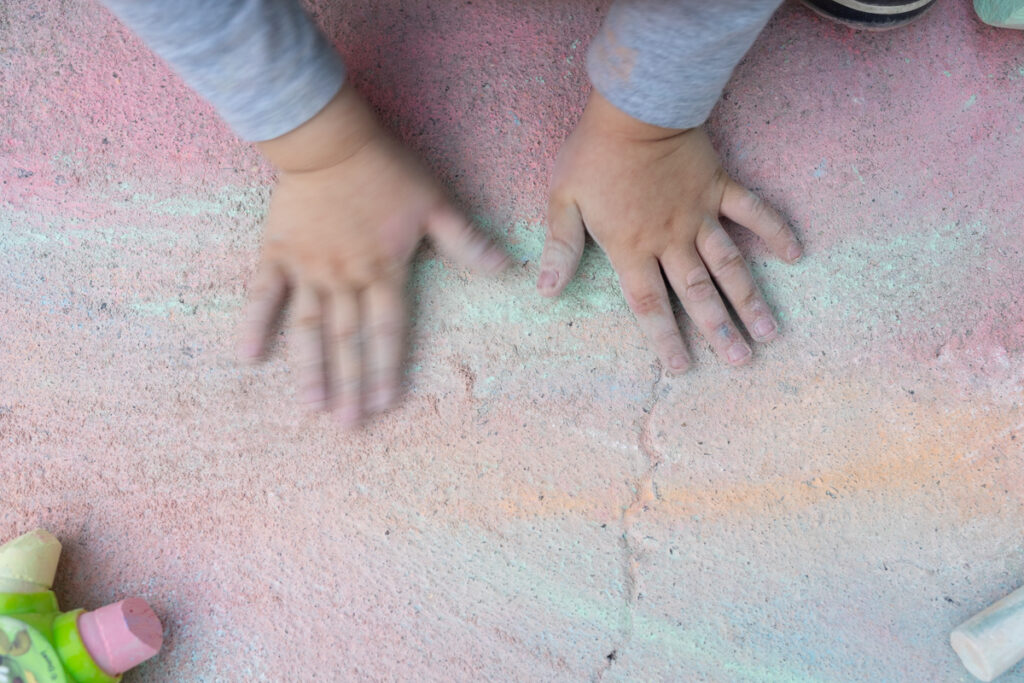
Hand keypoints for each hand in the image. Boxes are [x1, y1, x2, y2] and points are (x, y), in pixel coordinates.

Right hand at [238, 83, 507, 425]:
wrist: (330, 141)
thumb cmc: (387, 171)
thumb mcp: (436, 203)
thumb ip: (465, 242)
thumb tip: (506, 269)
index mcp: (383, 271)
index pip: (388, 330)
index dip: (388, 368)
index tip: (387, 404)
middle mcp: (345, 278)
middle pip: (348, 341)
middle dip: (351, 385)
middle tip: (349, 426)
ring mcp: (308, 269)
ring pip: (309, 328)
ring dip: (310, 370)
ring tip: (311, 407)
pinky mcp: (277, 254)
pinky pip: (263, 295)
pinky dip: (255, 324)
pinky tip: (247, 357)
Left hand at [539, 90, 801, 372]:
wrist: (635, 108)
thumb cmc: (593, 154)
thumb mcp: (564, 201)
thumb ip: (560, 248)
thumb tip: (546, 291)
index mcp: (631, 248)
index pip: (649, 304)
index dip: (664, 339)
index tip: (681, 368)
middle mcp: (671, 240)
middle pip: (698, 294)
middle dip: (719, 331)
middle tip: (741, 363)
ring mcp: (700, 214)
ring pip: (729, 265)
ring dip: (750, 299)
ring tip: (769, 332)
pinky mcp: (720, 187)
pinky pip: (753, 212)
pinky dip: (774, 231)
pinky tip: (795, 254)